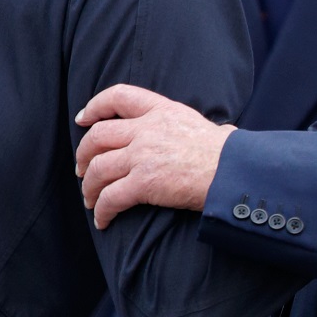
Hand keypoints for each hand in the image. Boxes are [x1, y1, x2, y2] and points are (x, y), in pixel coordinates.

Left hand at [74, 85, 235, 229]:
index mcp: (162, 110)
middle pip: (98, 137)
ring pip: (97, 169)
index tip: (83, 119)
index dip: (95, 106)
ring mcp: (142, 155)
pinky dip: (101, 211)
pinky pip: (110, 198)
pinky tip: (103, 221)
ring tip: (90, 200)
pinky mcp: (143, 182)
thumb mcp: (206, 125)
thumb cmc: (228, 154)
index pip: (119, 96)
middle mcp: (147, 129)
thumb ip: (196, 128)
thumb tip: (223, 132)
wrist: (235, 173)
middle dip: (83, 154)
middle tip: (82, 169)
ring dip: (89, 187)